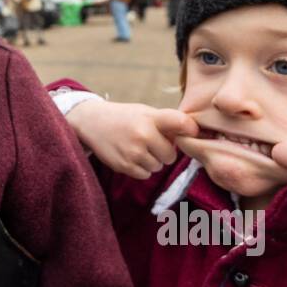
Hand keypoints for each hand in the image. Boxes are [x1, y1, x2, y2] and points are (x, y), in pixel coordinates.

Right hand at [67, 100, 197, 179]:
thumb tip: (194, 137)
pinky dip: (141, 168)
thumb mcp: (145, 112)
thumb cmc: (125, 117)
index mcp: (151, 118)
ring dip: (152, 160)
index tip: (193, 132)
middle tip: (150, 142)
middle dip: (163, 151)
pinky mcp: (124, 166)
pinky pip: (145, 174)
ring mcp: (133, 152)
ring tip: (137, 147)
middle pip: (170, 155)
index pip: (182, 123)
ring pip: (158, 166)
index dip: (191, 130)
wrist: (91, 121)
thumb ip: (168, 123)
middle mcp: (143, 134)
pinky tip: (130, 155)